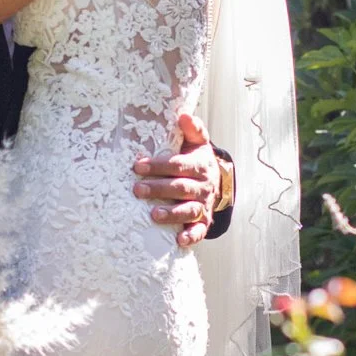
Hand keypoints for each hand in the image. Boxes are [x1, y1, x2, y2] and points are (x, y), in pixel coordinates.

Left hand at [134, 112, 220, 251]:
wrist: (219, 182)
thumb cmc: (198, 160)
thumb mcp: (199, 143)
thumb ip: (193, 129)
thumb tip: (184, 115)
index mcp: (199, 166)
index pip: (178, 165)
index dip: (158, 166)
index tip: (137, 166)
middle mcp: (202, 186)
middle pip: (181, 188)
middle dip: (159, 189)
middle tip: (137, 190)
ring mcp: (204, 205)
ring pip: (189, 210)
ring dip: (172, 213)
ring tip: (153, 215)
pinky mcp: (204, 221)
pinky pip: (200, 230)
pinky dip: (191, 236)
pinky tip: (179, 241)